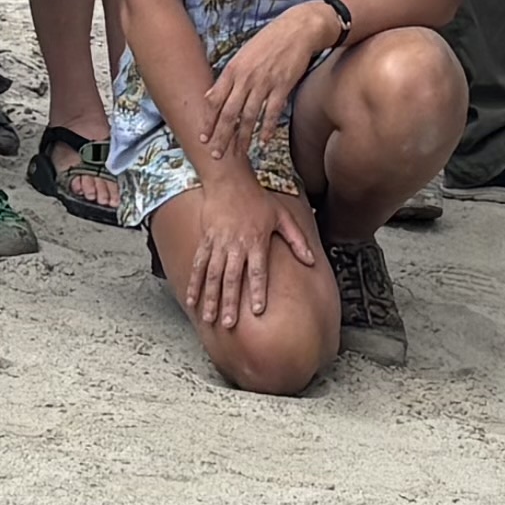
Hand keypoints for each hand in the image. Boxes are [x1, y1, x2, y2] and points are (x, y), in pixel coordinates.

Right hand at [169, 175, 317, 335]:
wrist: (229, 180)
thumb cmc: (258, 198)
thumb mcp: (282, 216)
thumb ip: (297, 240)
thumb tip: (312, 261)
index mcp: (256, 241)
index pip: (258, 271)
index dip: (258, 291)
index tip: (258, 310)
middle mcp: (236, 245)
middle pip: (233, 278)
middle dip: (230, 302)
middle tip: (229, 324)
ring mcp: (219, 243)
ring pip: (213, 275)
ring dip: (211, 298)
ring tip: (209, 318)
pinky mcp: (206, 240)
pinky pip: (198, 265)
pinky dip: (194, 283)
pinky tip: (192, 300)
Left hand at [210, 0, 340, 156]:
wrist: (296, 29)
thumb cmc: (268, 41)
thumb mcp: (242, 55)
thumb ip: (227, 77)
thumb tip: (210, 96)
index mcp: (233, 70)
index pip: (215, 101)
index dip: (208, 122)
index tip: (203, 138)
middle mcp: (245, 78)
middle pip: (229, 114)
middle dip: (221, 136)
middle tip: (216, 155)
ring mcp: (264, 83)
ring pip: (249, 116)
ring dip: (243, 137)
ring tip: (239, 153)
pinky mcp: (282, 86)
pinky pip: (272, 112)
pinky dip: (267, 128)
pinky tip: (264, 141)